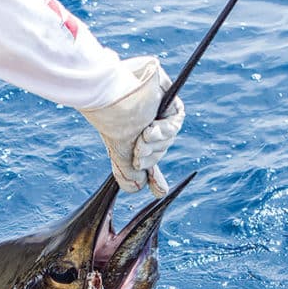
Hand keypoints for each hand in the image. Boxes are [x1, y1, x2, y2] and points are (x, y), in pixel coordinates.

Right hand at [80, 56, 184, 196]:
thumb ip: (130, 174)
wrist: (112, 96)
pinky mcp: (166, 96)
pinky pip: (176, 120)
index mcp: (128, 134)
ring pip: (169, 137)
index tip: (159, 192)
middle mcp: (141, 122)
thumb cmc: (112, 122)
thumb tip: (141, 189)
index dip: (154, 176)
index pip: (147, 157)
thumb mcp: (121, 155)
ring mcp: (154, 108)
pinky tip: (150, 129)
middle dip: (150, 156)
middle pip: (159, 149)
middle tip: (138, 155)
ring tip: (142, 138)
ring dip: (156, 144)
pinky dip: (165, 130)